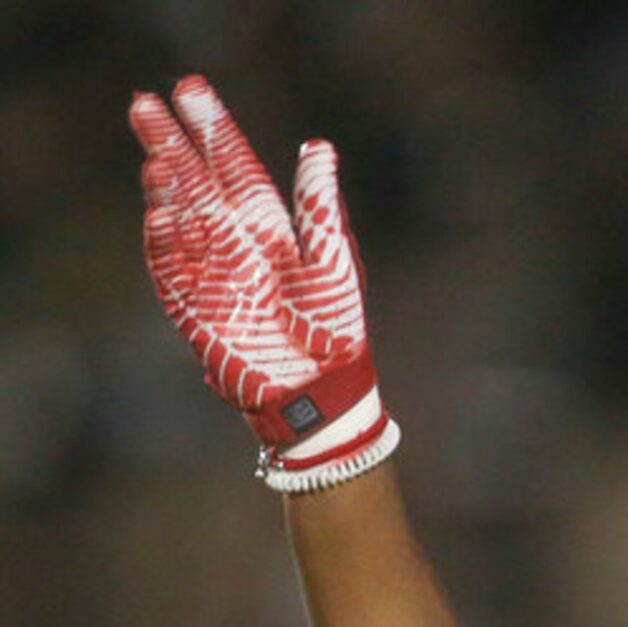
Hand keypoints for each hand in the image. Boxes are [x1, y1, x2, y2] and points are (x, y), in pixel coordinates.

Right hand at [130, 75, 398, 490]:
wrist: (320, 390)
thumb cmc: (336, 327)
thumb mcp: (333, 261)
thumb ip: (319, 206)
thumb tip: (319, 147)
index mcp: (269, 225)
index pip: (235, 165)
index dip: (213, 128)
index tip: (190, 88)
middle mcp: (234, 240)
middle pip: (196, 182)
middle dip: (172, 142)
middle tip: (146, 101)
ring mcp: (209, 269)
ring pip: (179, 216)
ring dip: (166, 186)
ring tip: (159, 155)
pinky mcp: (191, 303)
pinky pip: (170, 265)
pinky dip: (164, 239)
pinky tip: (161, 211)